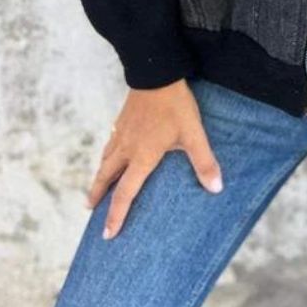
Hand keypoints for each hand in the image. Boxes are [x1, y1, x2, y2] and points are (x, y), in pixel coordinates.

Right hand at [86, 79, 222, 239]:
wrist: (156, 72)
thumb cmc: (175, 105)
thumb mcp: (193, 134)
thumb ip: (203, 161)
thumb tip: (216, 188)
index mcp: (142, 157)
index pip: (125, 193)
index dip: (116, 215)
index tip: (108, 234)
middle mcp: (126, 148)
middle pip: (106, 177)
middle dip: (98, 195)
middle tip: (90, 210)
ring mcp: (121, 132)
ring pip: (105, 159)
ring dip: (100, 176)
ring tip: (96, 186)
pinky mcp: (122, 119)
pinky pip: (110, 143)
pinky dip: (107, 155)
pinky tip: (111, 152)